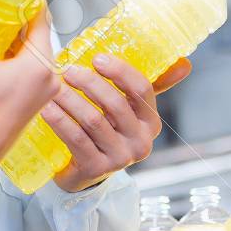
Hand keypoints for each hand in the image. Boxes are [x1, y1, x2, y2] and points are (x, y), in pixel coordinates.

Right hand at [0, 0, 61, 212]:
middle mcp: (49, 78)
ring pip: (31, 54)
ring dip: (13, 41)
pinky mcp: (33, 103)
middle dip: (16, 20)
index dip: (26, 0)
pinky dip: (13, 59)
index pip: (41, 19)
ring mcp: (43, 93)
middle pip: (36, 36)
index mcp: (40, 65)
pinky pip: (28, 71)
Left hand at [43, 55, 191, 192]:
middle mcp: (141, 142)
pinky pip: (75, 138)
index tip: (96, 58)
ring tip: (52, 86)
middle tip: (67, 70)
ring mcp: (120, 158)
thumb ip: (147, 86)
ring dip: (70, 99)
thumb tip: (185, 63)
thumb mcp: (129, 110)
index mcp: (151, 122)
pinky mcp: (96, 169)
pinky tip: (45, 107)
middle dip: (89, 83)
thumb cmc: (107, 132)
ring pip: (93, 120)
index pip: (142, 89)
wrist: (86, 172)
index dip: (119, 71)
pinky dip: (59, 119)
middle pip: (116, 104)